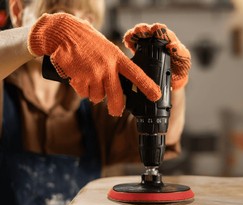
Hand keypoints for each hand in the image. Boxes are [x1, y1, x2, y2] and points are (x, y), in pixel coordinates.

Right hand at [28, 13, 161, 115]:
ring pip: (98, 97)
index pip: (136, 74)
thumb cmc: (88, 41)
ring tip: (89, 79)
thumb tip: (122, 87)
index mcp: (117, 58)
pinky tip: (79, 77)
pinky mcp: (79, 78)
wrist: (64, 33)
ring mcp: (93, 74)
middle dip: (116, 108)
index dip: (147, 86)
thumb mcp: (107, 49)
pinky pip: (83, 93)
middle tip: (116, 112)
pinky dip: (81, 89)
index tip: (156, 96)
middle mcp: (107, 67)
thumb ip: (115, 66)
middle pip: (116, 96)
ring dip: (94, 93)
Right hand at [123, 23, 190, 90]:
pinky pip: (133, 43)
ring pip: (140, 34)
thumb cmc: (180, 68)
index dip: (159, 30)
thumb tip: (172, 45)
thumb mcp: (184, 61)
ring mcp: (148, 44)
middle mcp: (158, 39)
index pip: (163, 31)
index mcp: (169, 39)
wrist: (172, 80)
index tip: (155, 30)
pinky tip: (128, 43)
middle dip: (144, 29)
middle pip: (149, 30)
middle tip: (141, 32)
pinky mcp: (139, 50)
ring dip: (135, 34)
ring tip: (133, 36)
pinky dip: (129, 41)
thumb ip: (180, 52)